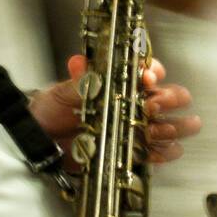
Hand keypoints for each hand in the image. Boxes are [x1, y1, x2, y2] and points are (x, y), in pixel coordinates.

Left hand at [29, 55, 200, 165]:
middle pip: (170, 97)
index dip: (153, 72)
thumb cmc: (54, 108)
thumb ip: (78, 80)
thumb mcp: (63, 91)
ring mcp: (139, 128)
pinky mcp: (137, 152)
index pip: (150, 71)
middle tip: (153, 106)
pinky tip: (158, 150)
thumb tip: (80, 63)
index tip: (146, 78)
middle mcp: (137, 103)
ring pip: (172, 125)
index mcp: (123, 82)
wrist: (43, 139)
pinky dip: (164, 152)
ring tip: (159, 130)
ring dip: (172, 126)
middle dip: (169, 99)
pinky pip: (162, 152)